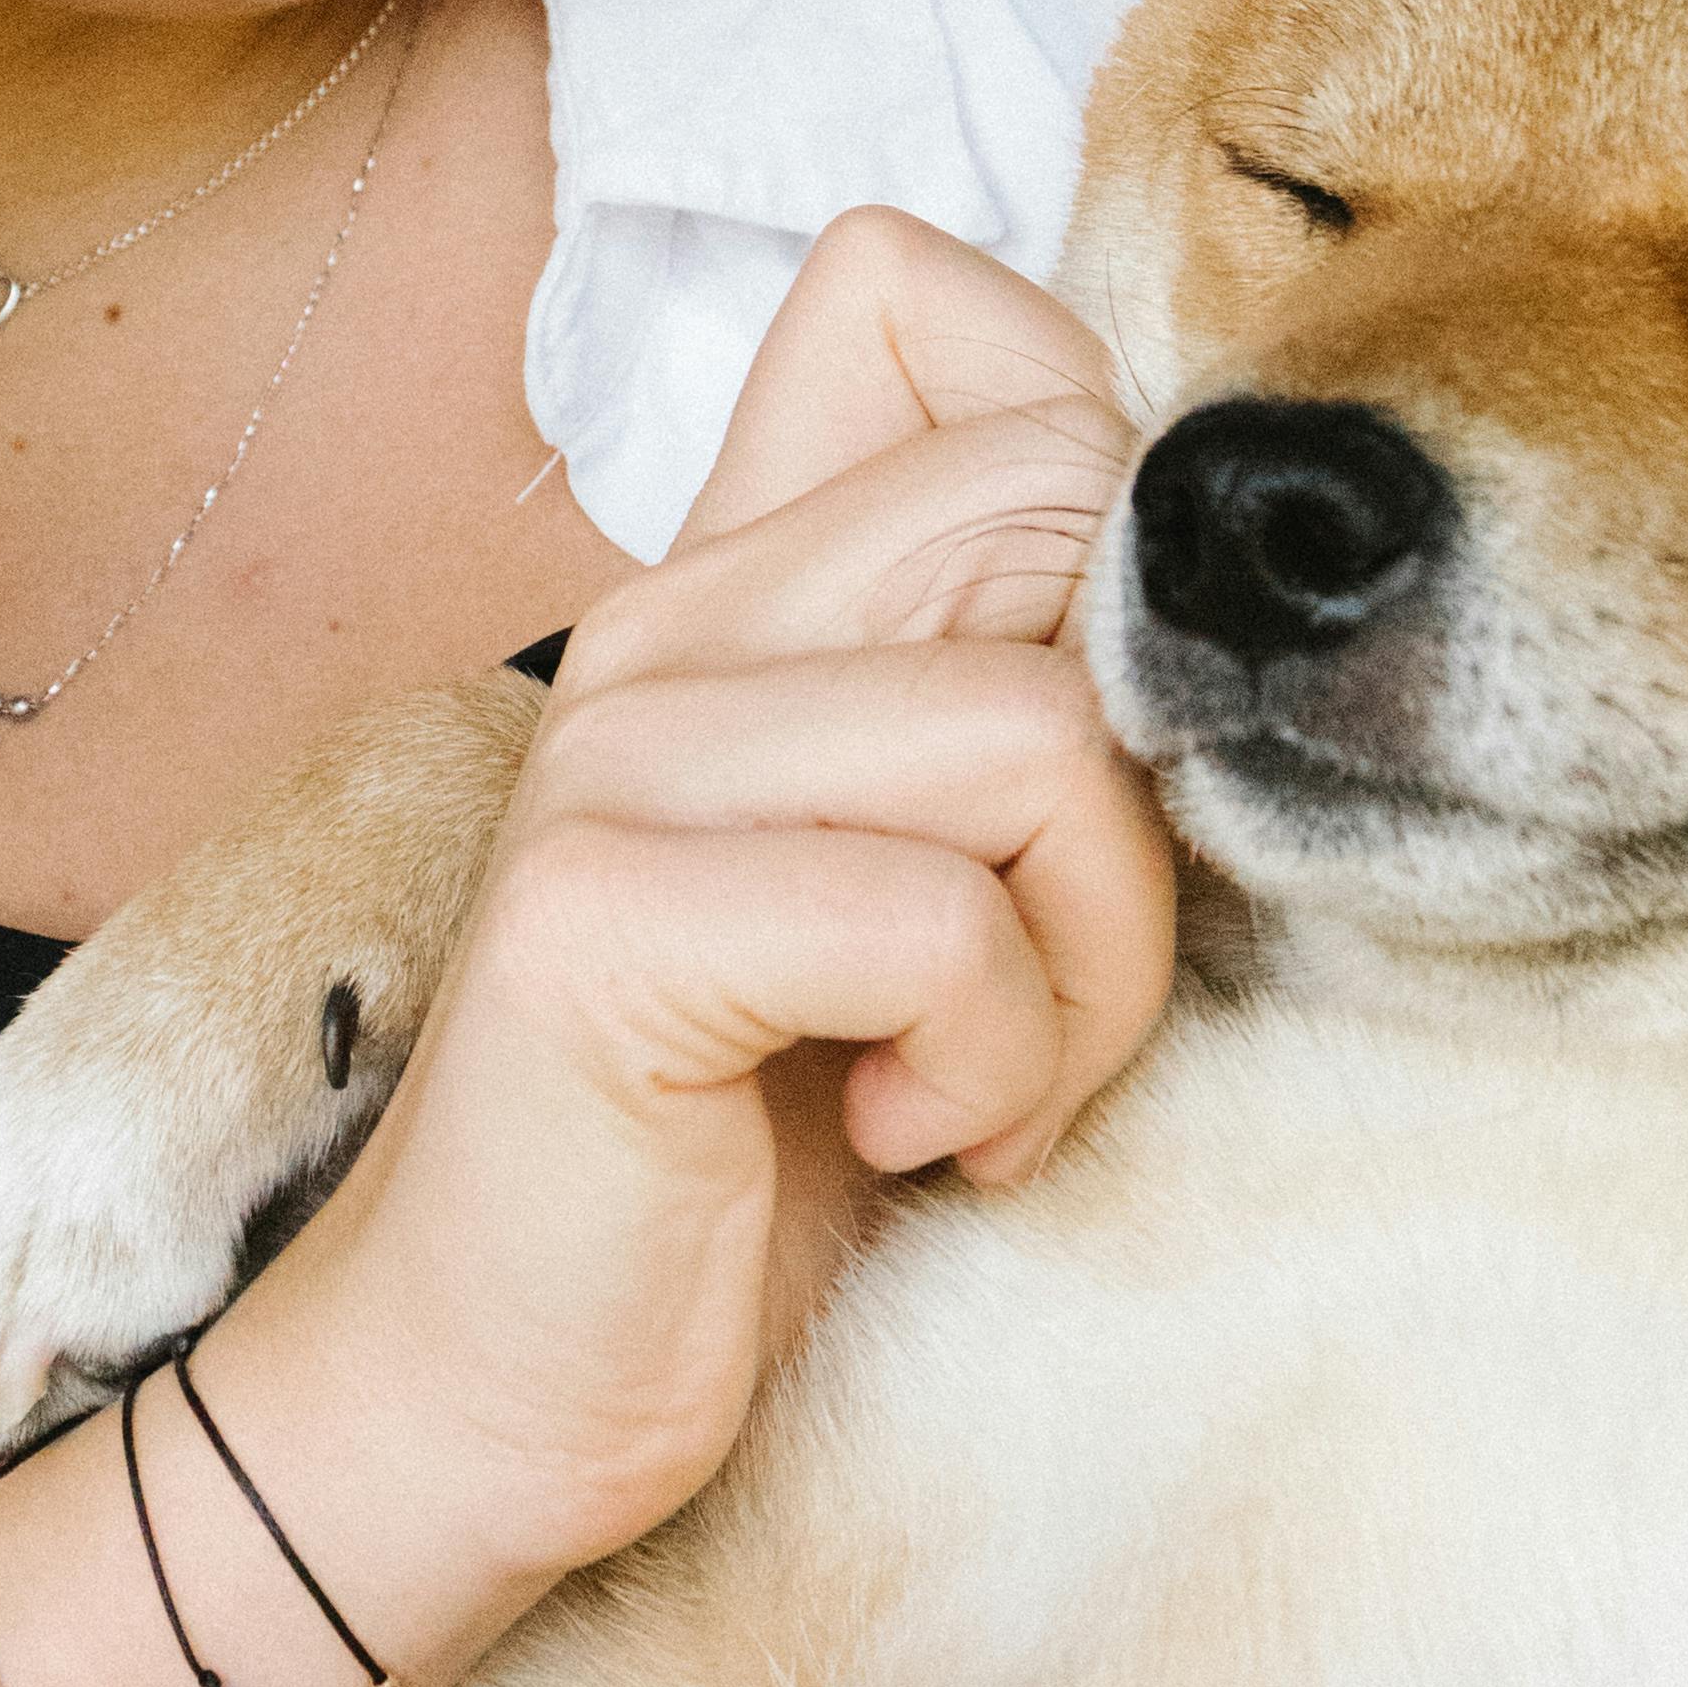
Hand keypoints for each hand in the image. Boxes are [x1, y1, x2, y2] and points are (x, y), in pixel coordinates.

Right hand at [267, 210, 1176, 1583]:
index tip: (1087, 711)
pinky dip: (989, 1061)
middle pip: (1053, 493)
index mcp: (730, 577)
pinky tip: (906, 1135)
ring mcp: (624, 755)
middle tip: (1068, 962)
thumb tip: (1202, 581)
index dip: (1088, 458)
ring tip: (985, 1082)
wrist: (486, 1392)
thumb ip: (988, 692)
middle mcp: (667, 618)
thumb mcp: (898, 878)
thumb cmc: (738, 1148)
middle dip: (1152, 766)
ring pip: (1040, 731)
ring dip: (1092, 961)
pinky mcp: (608, 916)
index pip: (915, 294)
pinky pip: (939, 917)